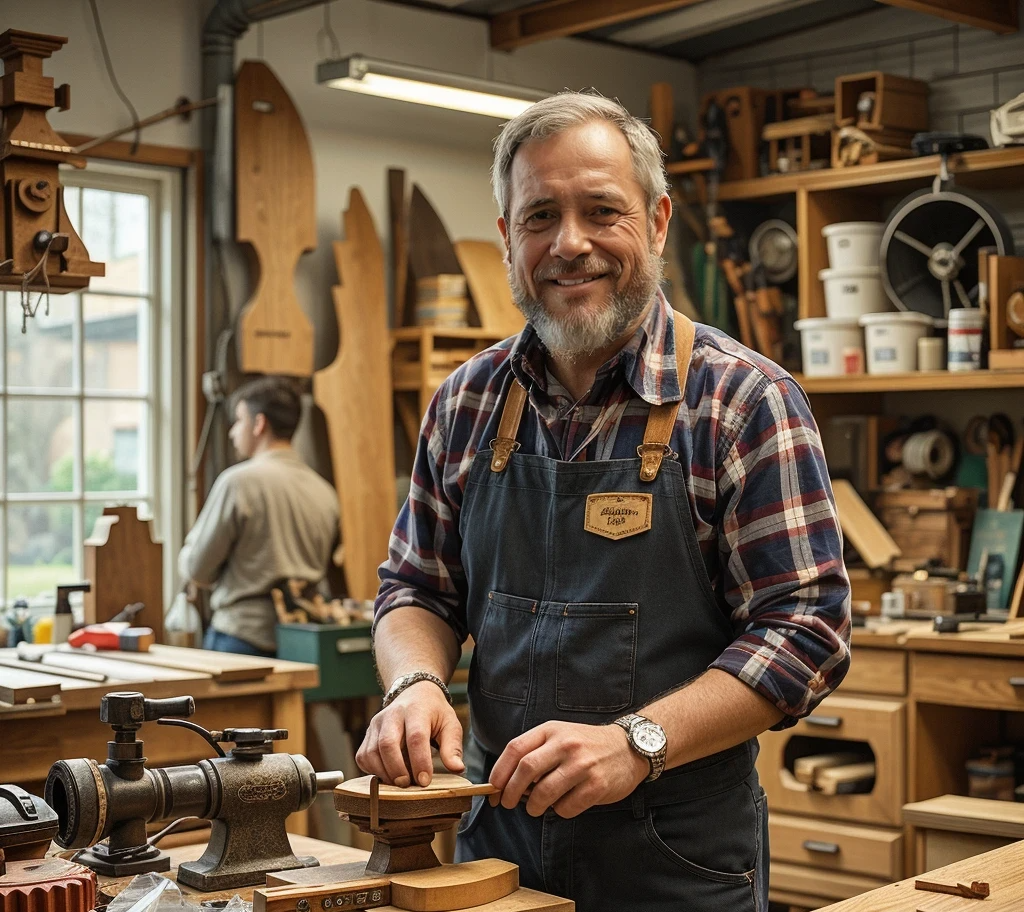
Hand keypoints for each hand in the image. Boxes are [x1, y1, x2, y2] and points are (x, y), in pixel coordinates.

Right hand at [356, 681, 464, 787]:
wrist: (414, 693)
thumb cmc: (434, 712)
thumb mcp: (450, 724)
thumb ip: (453, 747)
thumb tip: (457, 769)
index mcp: (416, 710)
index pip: (415, 737)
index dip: (419, 761)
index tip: (424, 781)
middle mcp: (392, 714)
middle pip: (387, 743)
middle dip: (397, 770)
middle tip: (408, 785)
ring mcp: (376, 724)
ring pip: (371, 752)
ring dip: (384, 773)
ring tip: (401, 782)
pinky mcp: (367, 734)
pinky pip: (363, 757)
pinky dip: (373, 771)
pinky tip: (389, 774)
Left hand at [488, 721, 647, 817]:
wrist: (628, 747)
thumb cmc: (586, 745)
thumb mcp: (559, 736)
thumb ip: (534, 752)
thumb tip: (505, 782)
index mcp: (551, 730)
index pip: (515, 749)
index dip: (499, 772)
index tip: (493, 789)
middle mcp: (566, 744)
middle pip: (525, 770)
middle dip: (511, 792)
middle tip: (508, 803)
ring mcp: (582, 765)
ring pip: (543, 793)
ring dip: (533, 807)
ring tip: (536, 807)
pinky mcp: (596, 785)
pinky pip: (566, 808)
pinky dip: (559, 811)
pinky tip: (564, 804)